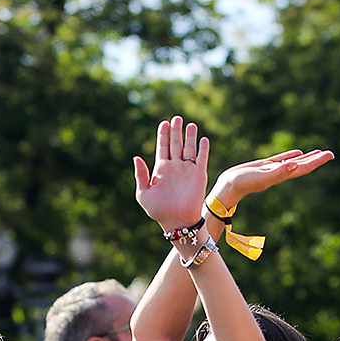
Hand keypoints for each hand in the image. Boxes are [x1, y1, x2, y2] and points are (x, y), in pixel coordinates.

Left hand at [134, 116, 210, 230]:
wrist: (177, 222)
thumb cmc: (158, 210)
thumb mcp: (143, 193)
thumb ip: (141, 175)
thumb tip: (136, 157)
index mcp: (161, 170)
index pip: (162, 147)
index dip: (163, 135)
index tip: (164, 123)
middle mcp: (175, 167)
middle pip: (175, 144)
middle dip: (176, 131)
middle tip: (176, 118)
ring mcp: (187, 170)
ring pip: (189, 148)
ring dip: (190, 136)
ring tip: (190, 124)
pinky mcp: (199, 175)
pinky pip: (201, 158)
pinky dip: (203, 148)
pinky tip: (202, 139)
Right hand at [209, 149, 334, 209]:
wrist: (229, 186)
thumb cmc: (244, 183)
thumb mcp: (262, 176)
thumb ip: (279, 171)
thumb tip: (296, 164)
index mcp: (282, 175)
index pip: (304, 168)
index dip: (317, 161)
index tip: (329, 155)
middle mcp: (280, 173)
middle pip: (302, 165)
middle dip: (316, 159)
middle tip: (330, 153)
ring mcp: (273, 170)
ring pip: (294, 162)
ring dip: (306, 157)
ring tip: (318, 152)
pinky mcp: (264, 166)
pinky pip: (282, 159)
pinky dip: (291, 155)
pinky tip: (298, 153)